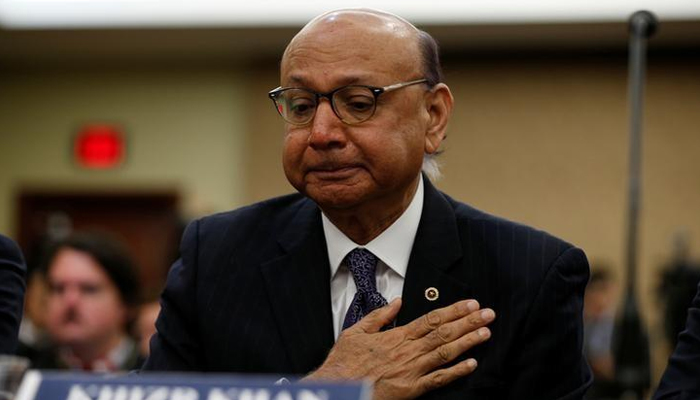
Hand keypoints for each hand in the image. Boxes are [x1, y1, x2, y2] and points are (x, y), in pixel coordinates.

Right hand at [304, 298, 494, 399]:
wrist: (339, 388)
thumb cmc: (345, 362)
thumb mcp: (357, 331)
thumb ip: (380, 316)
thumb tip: (397, 302)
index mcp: (396, 335)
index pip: (431, 319)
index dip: (453, 311)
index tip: (470, 304)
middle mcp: (408, 350)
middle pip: (444, 333)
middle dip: (468, 322)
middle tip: (487, 314)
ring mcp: (411, 369)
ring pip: (445, 353)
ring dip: (467, 342)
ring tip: (485, 333)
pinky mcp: (411, 389)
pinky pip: (438, 379)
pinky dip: (456, 372)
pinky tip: (471, 365)